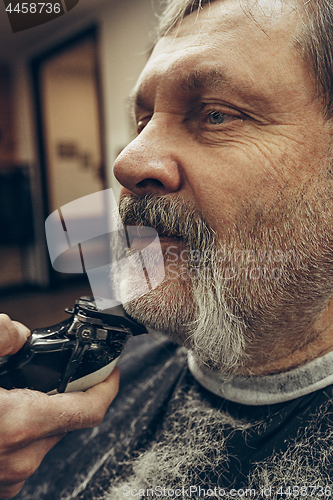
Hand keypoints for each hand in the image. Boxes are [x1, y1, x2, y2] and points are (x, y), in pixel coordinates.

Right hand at [0, 314, 119, 498]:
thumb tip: (16, 333)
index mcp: (20, 424)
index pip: (91, 409)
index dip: (109, 385)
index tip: (113, 371)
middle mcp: (21, 458)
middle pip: (70, 421)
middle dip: (70, 393)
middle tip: (59, 373)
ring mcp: (9, 477)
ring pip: (48, 437)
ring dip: (45, 411)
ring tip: (24, 392)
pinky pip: (27, 451)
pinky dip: (27, 429)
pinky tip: (7, 413)